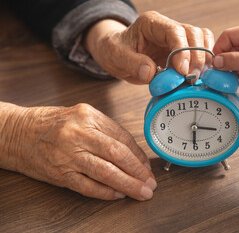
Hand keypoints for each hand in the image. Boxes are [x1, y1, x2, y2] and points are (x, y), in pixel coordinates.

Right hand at [0, 102, 155, 200]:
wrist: (17, 133)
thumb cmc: (51, 124)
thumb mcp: (81, 117)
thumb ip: (106, 131)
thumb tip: (133, 154)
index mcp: (88, 115)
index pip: (122, 137)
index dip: (139, 155)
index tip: (147, 166)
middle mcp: (79, 133)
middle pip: (118, 154)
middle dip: (138, 171)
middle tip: (150, 183)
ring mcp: (68, 154)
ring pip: (106, 172)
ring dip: (128, 184)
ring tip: (141, 192)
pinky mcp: (59, 173)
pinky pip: (88, 186)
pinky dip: (106, 192)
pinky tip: (118, 194)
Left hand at [85, 11, 214, 83]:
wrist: (118, 55)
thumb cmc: (115, 51)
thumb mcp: (116, 56)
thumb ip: (132, 63)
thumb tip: (150, 73)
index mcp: (152, 23)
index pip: (175, 31)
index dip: (182, 50)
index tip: (182, 71)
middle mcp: (168, 28)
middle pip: (194, 34)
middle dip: (196, 57)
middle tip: (191, 78)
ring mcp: (177, 39)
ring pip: (202, 40)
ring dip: (203, 60)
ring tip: (195, 78)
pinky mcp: (182, 51)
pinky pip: (200, 52)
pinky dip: (203, 64)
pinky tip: (198, 77)